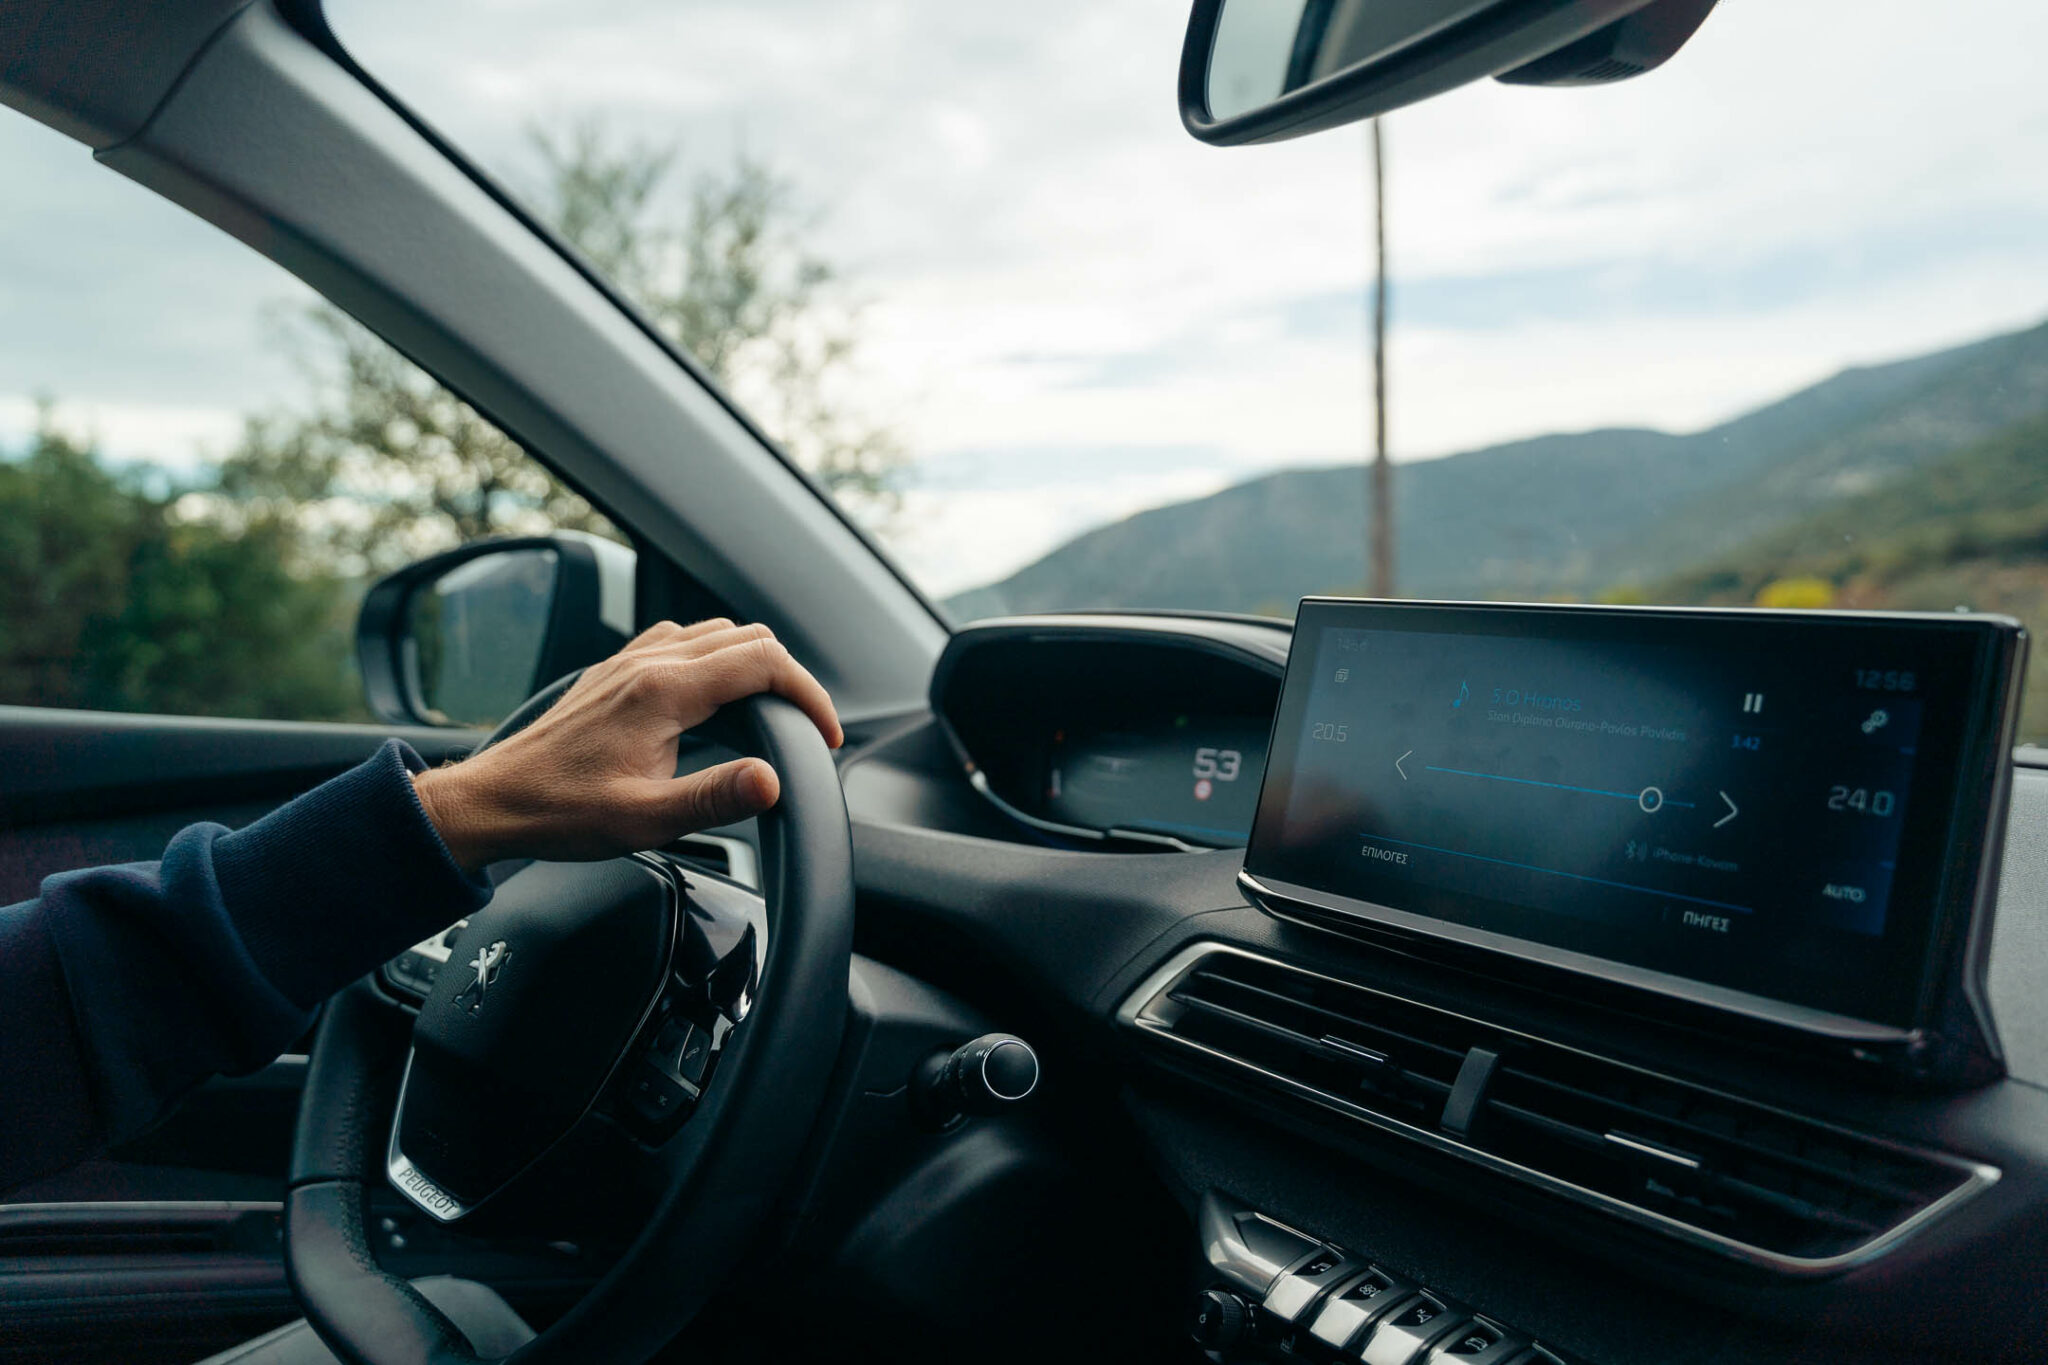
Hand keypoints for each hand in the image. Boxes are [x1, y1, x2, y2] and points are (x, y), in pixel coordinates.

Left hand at [411, 619, 842, 872]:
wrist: (494, 802)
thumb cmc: (560, 813)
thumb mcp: (644, 820)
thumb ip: (715, 797)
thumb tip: (772, 781)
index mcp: (662, 691)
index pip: (763, 663)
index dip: (809, 694)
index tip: (825, 734)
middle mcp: (648, 663)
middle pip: (748, 638)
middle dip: (791, 676)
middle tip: (808, 724)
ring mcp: (629, 662)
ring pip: (716, 632)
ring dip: (756, 662)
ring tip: (773, 709)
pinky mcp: (615, 672)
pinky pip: (681, 640)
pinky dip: (718, 657)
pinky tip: (716, 693)